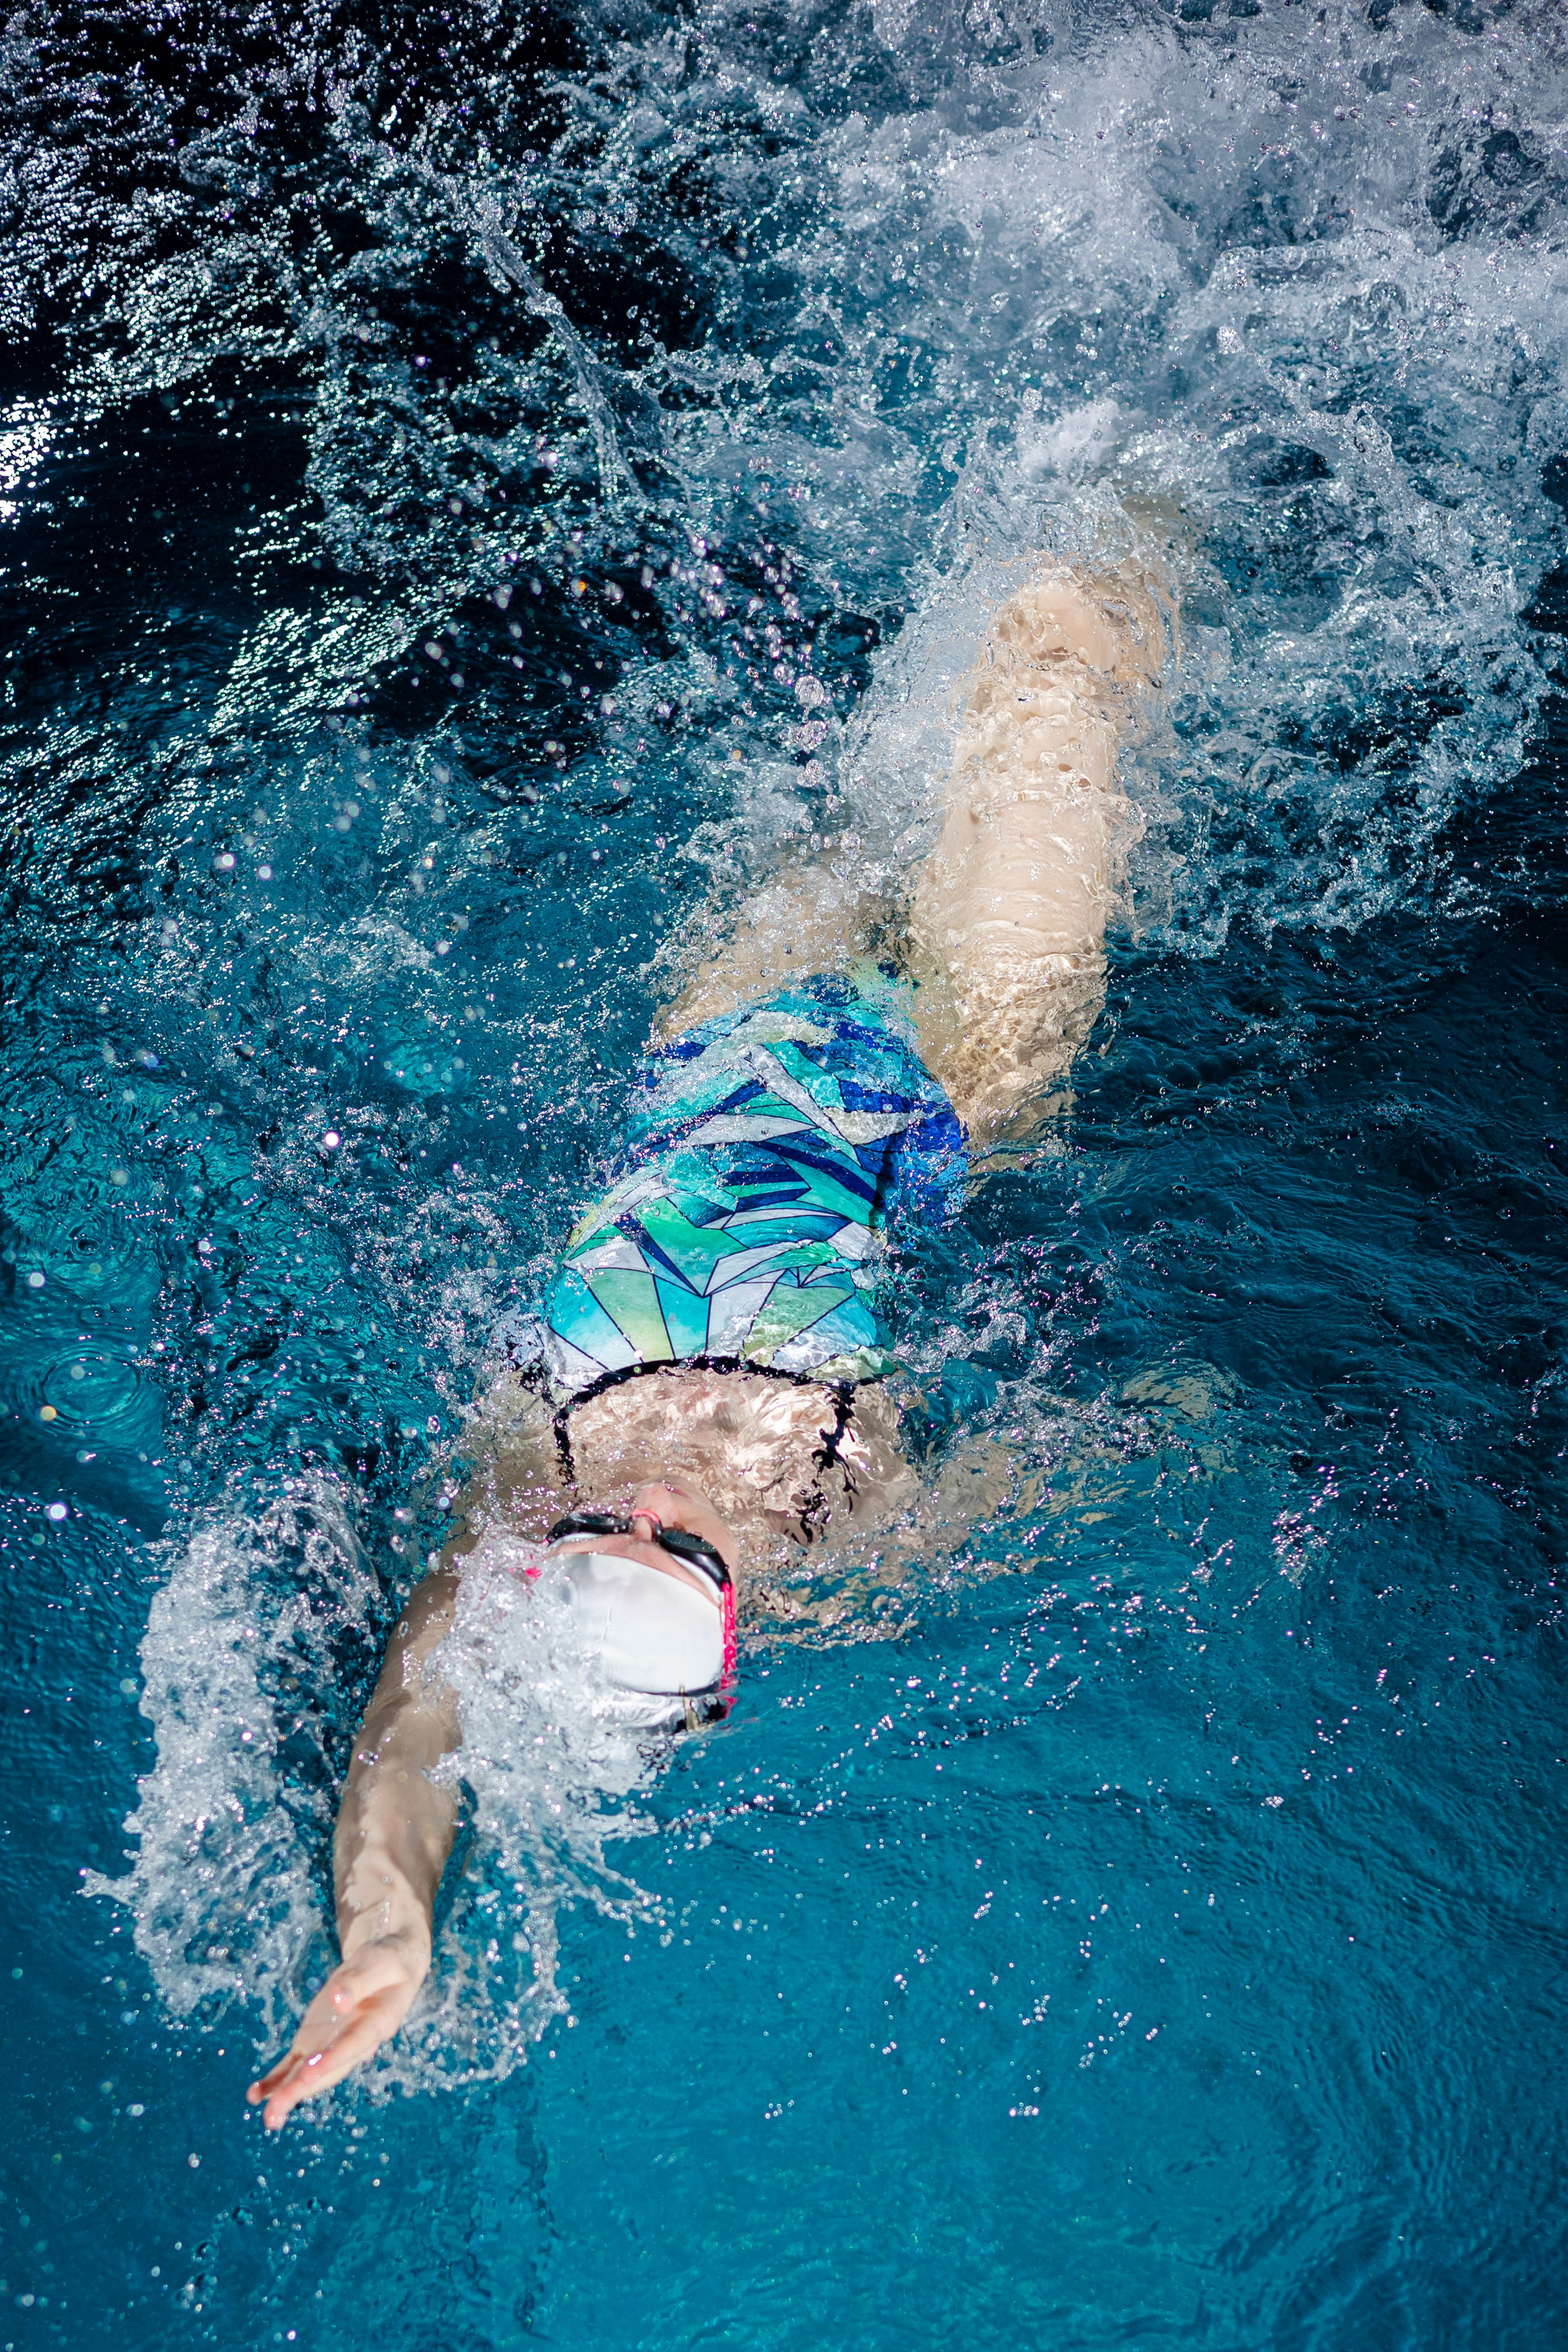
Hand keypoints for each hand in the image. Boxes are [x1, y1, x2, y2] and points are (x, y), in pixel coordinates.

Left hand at [246, 1936, 425, 2129]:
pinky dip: (276, 2079)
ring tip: (268, 2118)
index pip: (353, 2045)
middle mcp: (354, 2043)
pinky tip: (256, 2095)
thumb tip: (338, 2000)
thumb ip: (359, 1981)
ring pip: (309, 2074)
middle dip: (301, 2090)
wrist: (388, 1968)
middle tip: (276, 2111)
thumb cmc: (388, 1963)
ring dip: (287, 2095)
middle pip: (328, 2070)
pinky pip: (295, 2064)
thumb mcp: (380, 1963)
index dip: (332, 2060)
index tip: (307, 2075)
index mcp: (378, 2023)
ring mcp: (332, 2044)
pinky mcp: (315, 2041)